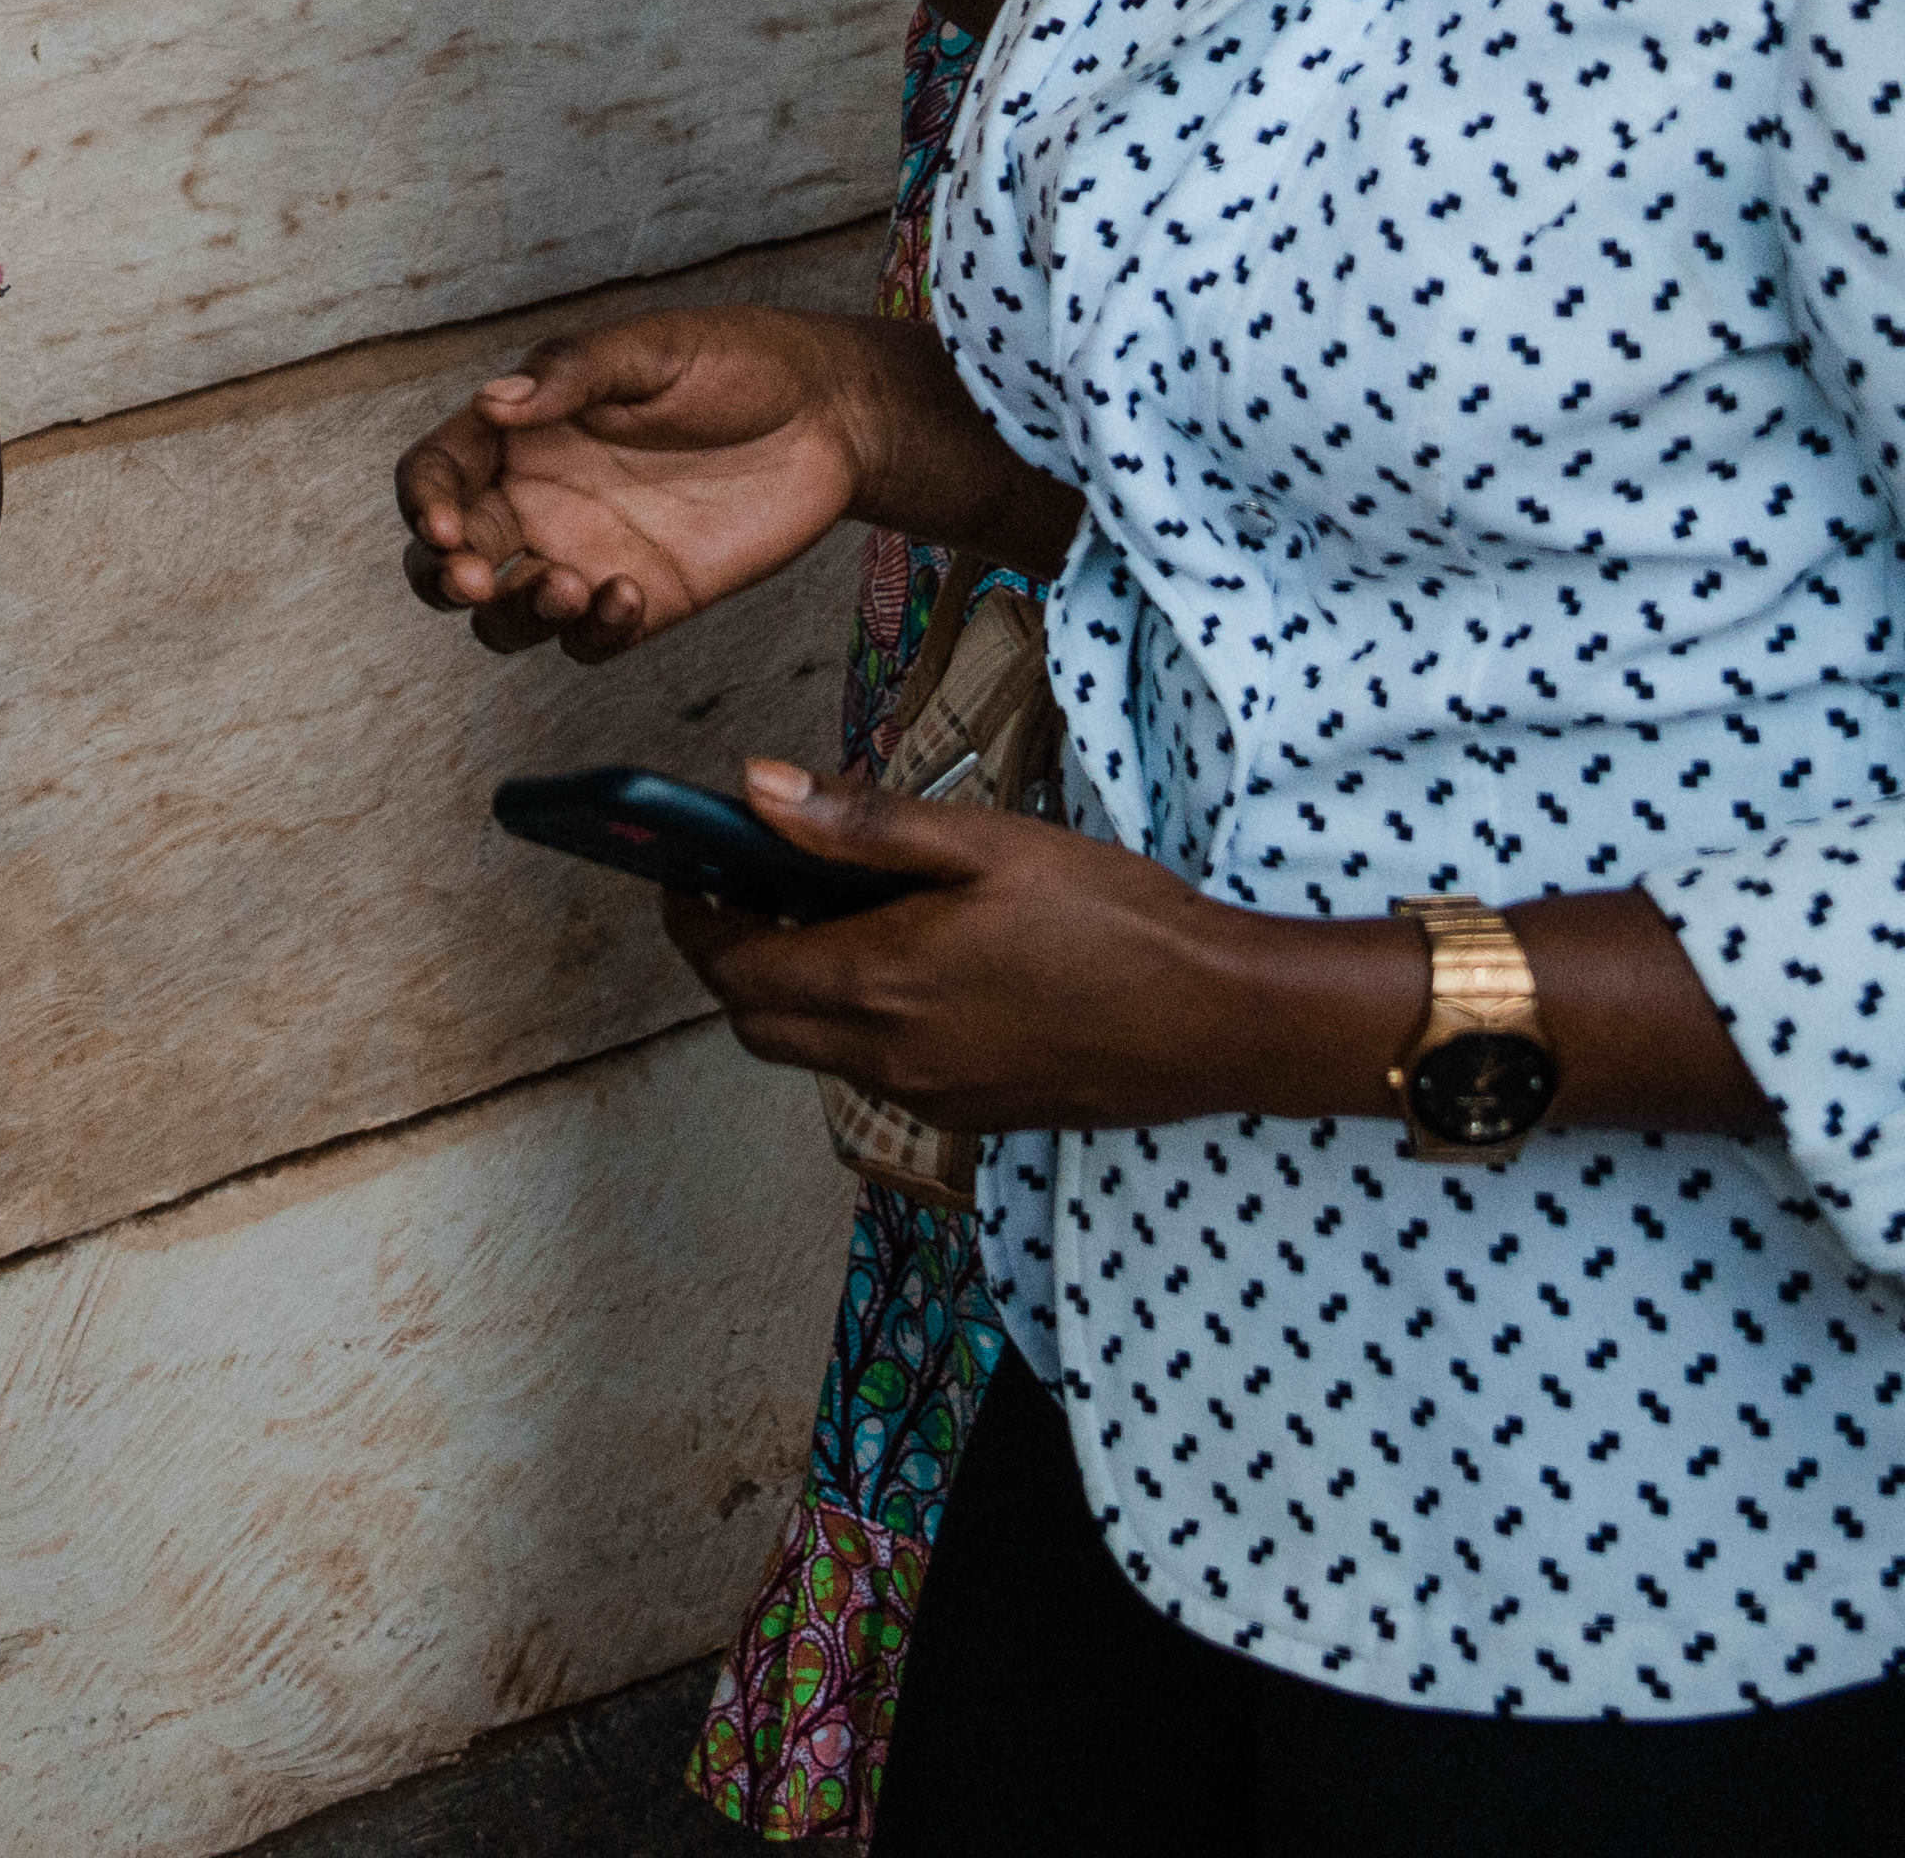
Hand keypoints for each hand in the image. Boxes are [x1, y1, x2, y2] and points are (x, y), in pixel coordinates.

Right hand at [395, 308, 874, 653]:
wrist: (832, 416)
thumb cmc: (737, 362)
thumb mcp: (651, 348)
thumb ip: (572, 376)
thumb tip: (492, 404)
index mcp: (521, 432)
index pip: (435, 472)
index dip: (423, 501)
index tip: (446, 525)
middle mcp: (538, 500)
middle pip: (447, 561)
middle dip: (444, 578)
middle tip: (478, 578)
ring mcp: (585, 555)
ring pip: (505, 619)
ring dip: (516, 616)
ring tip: (570, 586)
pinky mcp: (641, 601)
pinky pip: (588, 643)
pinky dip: (593, 633)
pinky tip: (631, 596)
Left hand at [668, 768, 1388, 1138]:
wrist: (1219, 1019)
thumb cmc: (1113, 920)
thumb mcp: (983, 843)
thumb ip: (858, 824)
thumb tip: (753, 791)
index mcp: (879, 984)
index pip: (730, 965)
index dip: (692, 916)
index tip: (685, 868)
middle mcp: (889, 1057)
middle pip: (756, 1021)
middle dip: (730, 958)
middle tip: (747, 887)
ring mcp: (932, 1096)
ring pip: (812, 1052)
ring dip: (794, 992)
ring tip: (829, 915)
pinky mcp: (975, 1112)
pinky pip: (877, 1074)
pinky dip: (856, 1025)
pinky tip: (907, 967)